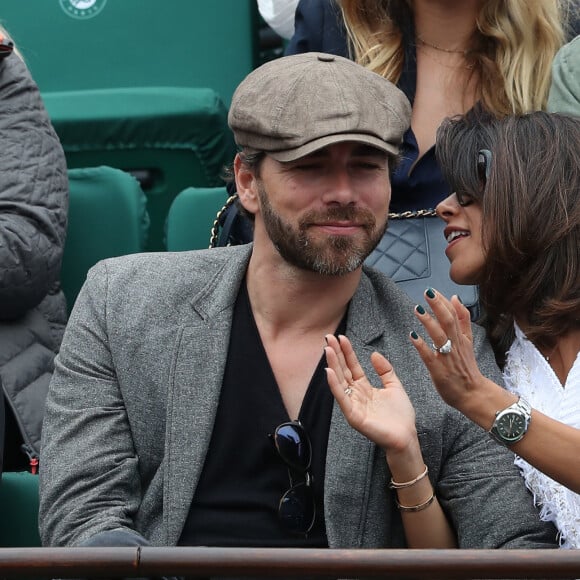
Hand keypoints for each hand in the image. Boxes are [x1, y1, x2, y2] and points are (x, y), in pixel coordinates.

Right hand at [324, 334, 416, 452]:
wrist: (406, 437)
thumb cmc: (400, 416)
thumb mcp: (394, 386)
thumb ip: (384, 370)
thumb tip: (373, 354)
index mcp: (364, 388)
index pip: (352, 366)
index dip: (347, 352)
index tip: (341, 337)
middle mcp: (356, 395)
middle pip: (343, 370)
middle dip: (336, 354)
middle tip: (328, 337)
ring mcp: (353, 405)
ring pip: (340, 381)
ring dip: (332, 365)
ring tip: (328, 349)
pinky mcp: (353, 415)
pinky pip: (341, 398)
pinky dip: (334, 385)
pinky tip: (329, 372)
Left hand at [409, 288, 486, 410]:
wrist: (473, 394)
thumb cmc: (466, 368)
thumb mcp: (468, 341)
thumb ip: (463, 320)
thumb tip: (455, 298)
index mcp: (462, 338)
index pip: (455, 315)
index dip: (444, 302)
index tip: (433, 290)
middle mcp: (456, 345)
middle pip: (448, 322)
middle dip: (438, 306)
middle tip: (427, 293)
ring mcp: (448, 358)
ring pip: (440, 336)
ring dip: (428, 322)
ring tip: (417, 309)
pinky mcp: (439, 370)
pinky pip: (430, 356)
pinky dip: (421, 345)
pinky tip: (412, 336)